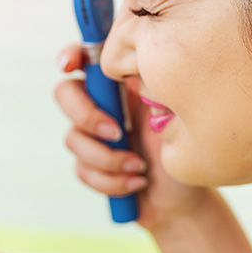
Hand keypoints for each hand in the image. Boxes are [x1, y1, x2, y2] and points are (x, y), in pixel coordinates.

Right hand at [55, 44, 208, 232]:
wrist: (186, 197)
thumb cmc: (186, 148)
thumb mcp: (175, 110)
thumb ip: (153, 85)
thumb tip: (136, 68)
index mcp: (122, 82)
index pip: (86, 57)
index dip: (71, 55)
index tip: (70, 65)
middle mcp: (102, 104)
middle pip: (64, 93)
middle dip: (86, 115)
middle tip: (118, 132)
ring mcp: (92, 136)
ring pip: (72, 138)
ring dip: (107, 158)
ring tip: (140, 167)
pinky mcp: (89, 166)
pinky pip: (82, 170)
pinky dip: (111, 181)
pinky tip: (138, 182)